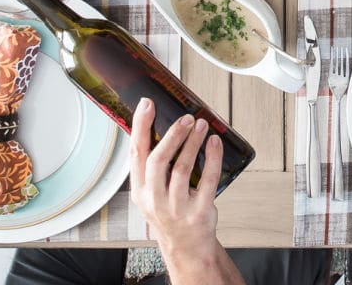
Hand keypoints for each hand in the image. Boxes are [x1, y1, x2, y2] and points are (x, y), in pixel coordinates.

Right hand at [130, 99, 222, 255]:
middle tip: (185, 118)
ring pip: (182, 169)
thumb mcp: (152, 192)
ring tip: (201, 124)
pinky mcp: (199, 211)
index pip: (136, 154)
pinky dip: (212, 158)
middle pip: (158, 162)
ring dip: (192, 143)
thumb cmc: (169, 211)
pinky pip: (207, 180)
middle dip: (172, 136)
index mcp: (141, 190)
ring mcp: (177, 207)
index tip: (147, 104)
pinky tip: (215, 143)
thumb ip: (153, 165)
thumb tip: (160, 125)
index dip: (140, 127)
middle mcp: (154, 200)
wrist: (186, 246)